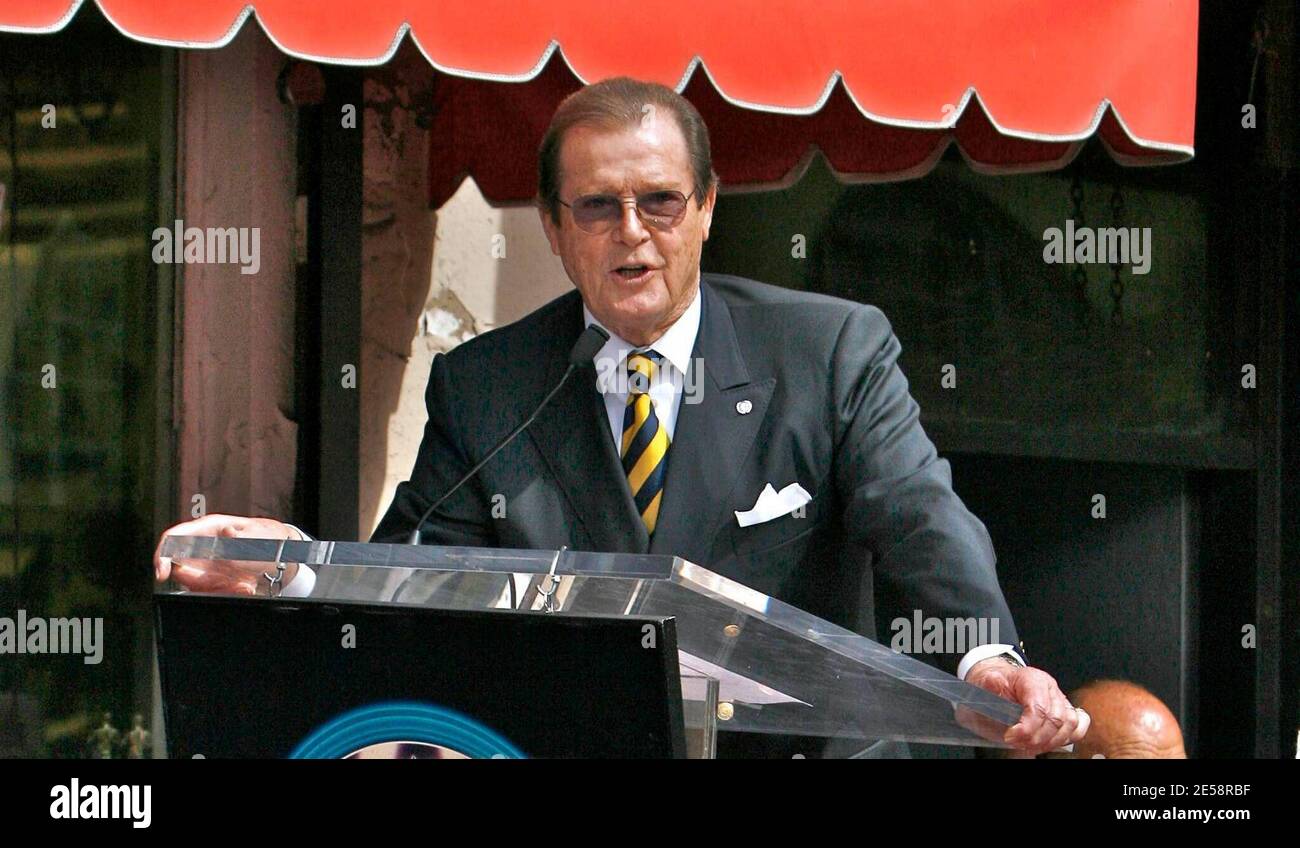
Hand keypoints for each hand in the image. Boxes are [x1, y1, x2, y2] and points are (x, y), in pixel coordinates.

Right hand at [154, 514, 300, 595]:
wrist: (284, 554)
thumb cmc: (269, 539)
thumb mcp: (258, 538)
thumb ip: (241, 538)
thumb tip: (226, 532)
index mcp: (209, 528)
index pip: (174, 537)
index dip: (161, 554)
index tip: (161, 574)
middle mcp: (203, 546)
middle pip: (182, 568)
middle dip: (203, 582)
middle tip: (231, 584)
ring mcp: (207, 564)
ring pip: (197, 584)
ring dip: (220, 588)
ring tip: (246, 584)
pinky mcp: (214, 578)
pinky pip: (211, 591)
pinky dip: (228, 592)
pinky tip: (247, 586)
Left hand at [964, 657, 1089, 754]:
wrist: (998, 684)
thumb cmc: (995, 686)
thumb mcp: (985, 682)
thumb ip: (991, 683)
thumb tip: (994, 680)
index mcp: (1033, 679)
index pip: (1039, 708)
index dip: (1027, 728)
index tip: (1010, 736)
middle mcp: (1051, 689)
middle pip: (1056, 720)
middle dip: (1036, 738)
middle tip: (1017, 743)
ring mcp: (1060, 701)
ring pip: (1070, 725)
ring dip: (1050, 742)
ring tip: (1029, 745)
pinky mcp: (1065, 712)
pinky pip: (1078, 726)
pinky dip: (1067, 738)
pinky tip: (1048, 742)